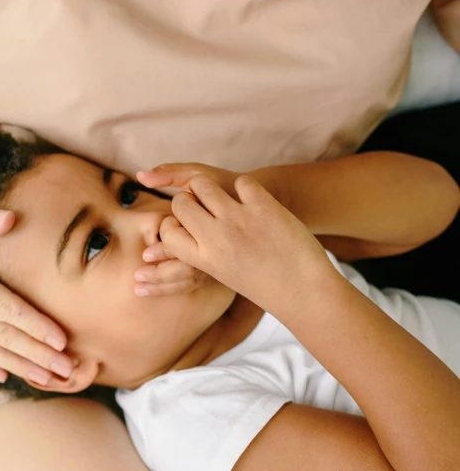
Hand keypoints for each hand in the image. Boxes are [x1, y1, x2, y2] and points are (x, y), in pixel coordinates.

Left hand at [131, 163, 242, 296]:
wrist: (264, 200)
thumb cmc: (223, 183)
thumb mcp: (198, 173)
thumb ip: (170, 173)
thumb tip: (140, 175)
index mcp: (210, 222)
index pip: (186, 239)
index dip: (165, 249)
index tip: (146, 255)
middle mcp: (215, 243)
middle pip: (188, 266)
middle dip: (162, 273)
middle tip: (138, 275)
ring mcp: (219, 258)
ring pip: (191, 279)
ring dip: (164, 285)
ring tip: (139, 289)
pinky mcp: (219, 268)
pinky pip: (195, 283)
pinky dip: (173, 287)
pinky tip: (152, 290)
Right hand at [158, 173, 335, 312]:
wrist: (303, 289)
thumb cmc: (260, 281)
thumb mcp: (220, 271)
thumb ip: (198, 248)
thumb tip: (174, 224)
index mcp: (202, 258)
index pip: (167, 230)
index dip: (173, 224)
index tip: (185, 226)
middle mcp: (216, 238)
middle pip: (180, 202)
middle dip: (188, 200)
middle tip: (204, 206)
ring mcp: (239, 220)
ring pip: (202, 184)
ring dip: (209, 186)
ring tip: (222, 197)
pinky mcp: (262, 206)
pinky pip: (241, 182)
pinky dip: (246, 188)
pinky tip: (252, 201)